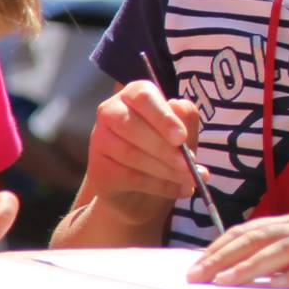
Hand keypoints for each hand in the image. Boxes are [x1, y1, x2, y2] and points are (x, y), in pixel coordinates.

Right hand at [83, 79, 204, 205]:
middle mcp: (111, 111)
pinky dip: (159, 185)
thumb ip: (185, 118)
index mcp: (135, 95)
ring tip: (190, 179)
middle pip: (132, 126)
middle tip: (189, 164)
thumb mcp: (183, 134)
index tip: (181, 138)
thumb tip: (178, 107)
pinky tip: (180, 190)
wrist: (144, 193)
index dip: (162, 117)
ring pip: (130, 153)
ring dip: (166, 170)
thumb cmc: (167, 151)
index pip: (143, 97)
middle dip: (164, 148)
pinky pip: (128, 177)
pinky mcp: (97, 168)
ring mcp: (100, 140)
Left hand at [187, 209, 288, 287]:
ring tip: (224, 281)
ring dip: (251, 266)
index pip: (251, 230)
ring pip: (284, 251)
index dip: (220, 246)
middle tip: (194, 276)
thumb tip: (255, 268)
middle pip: (259, 238)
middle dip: (223, 257)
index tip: (194, 264)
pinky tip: (278, 285)